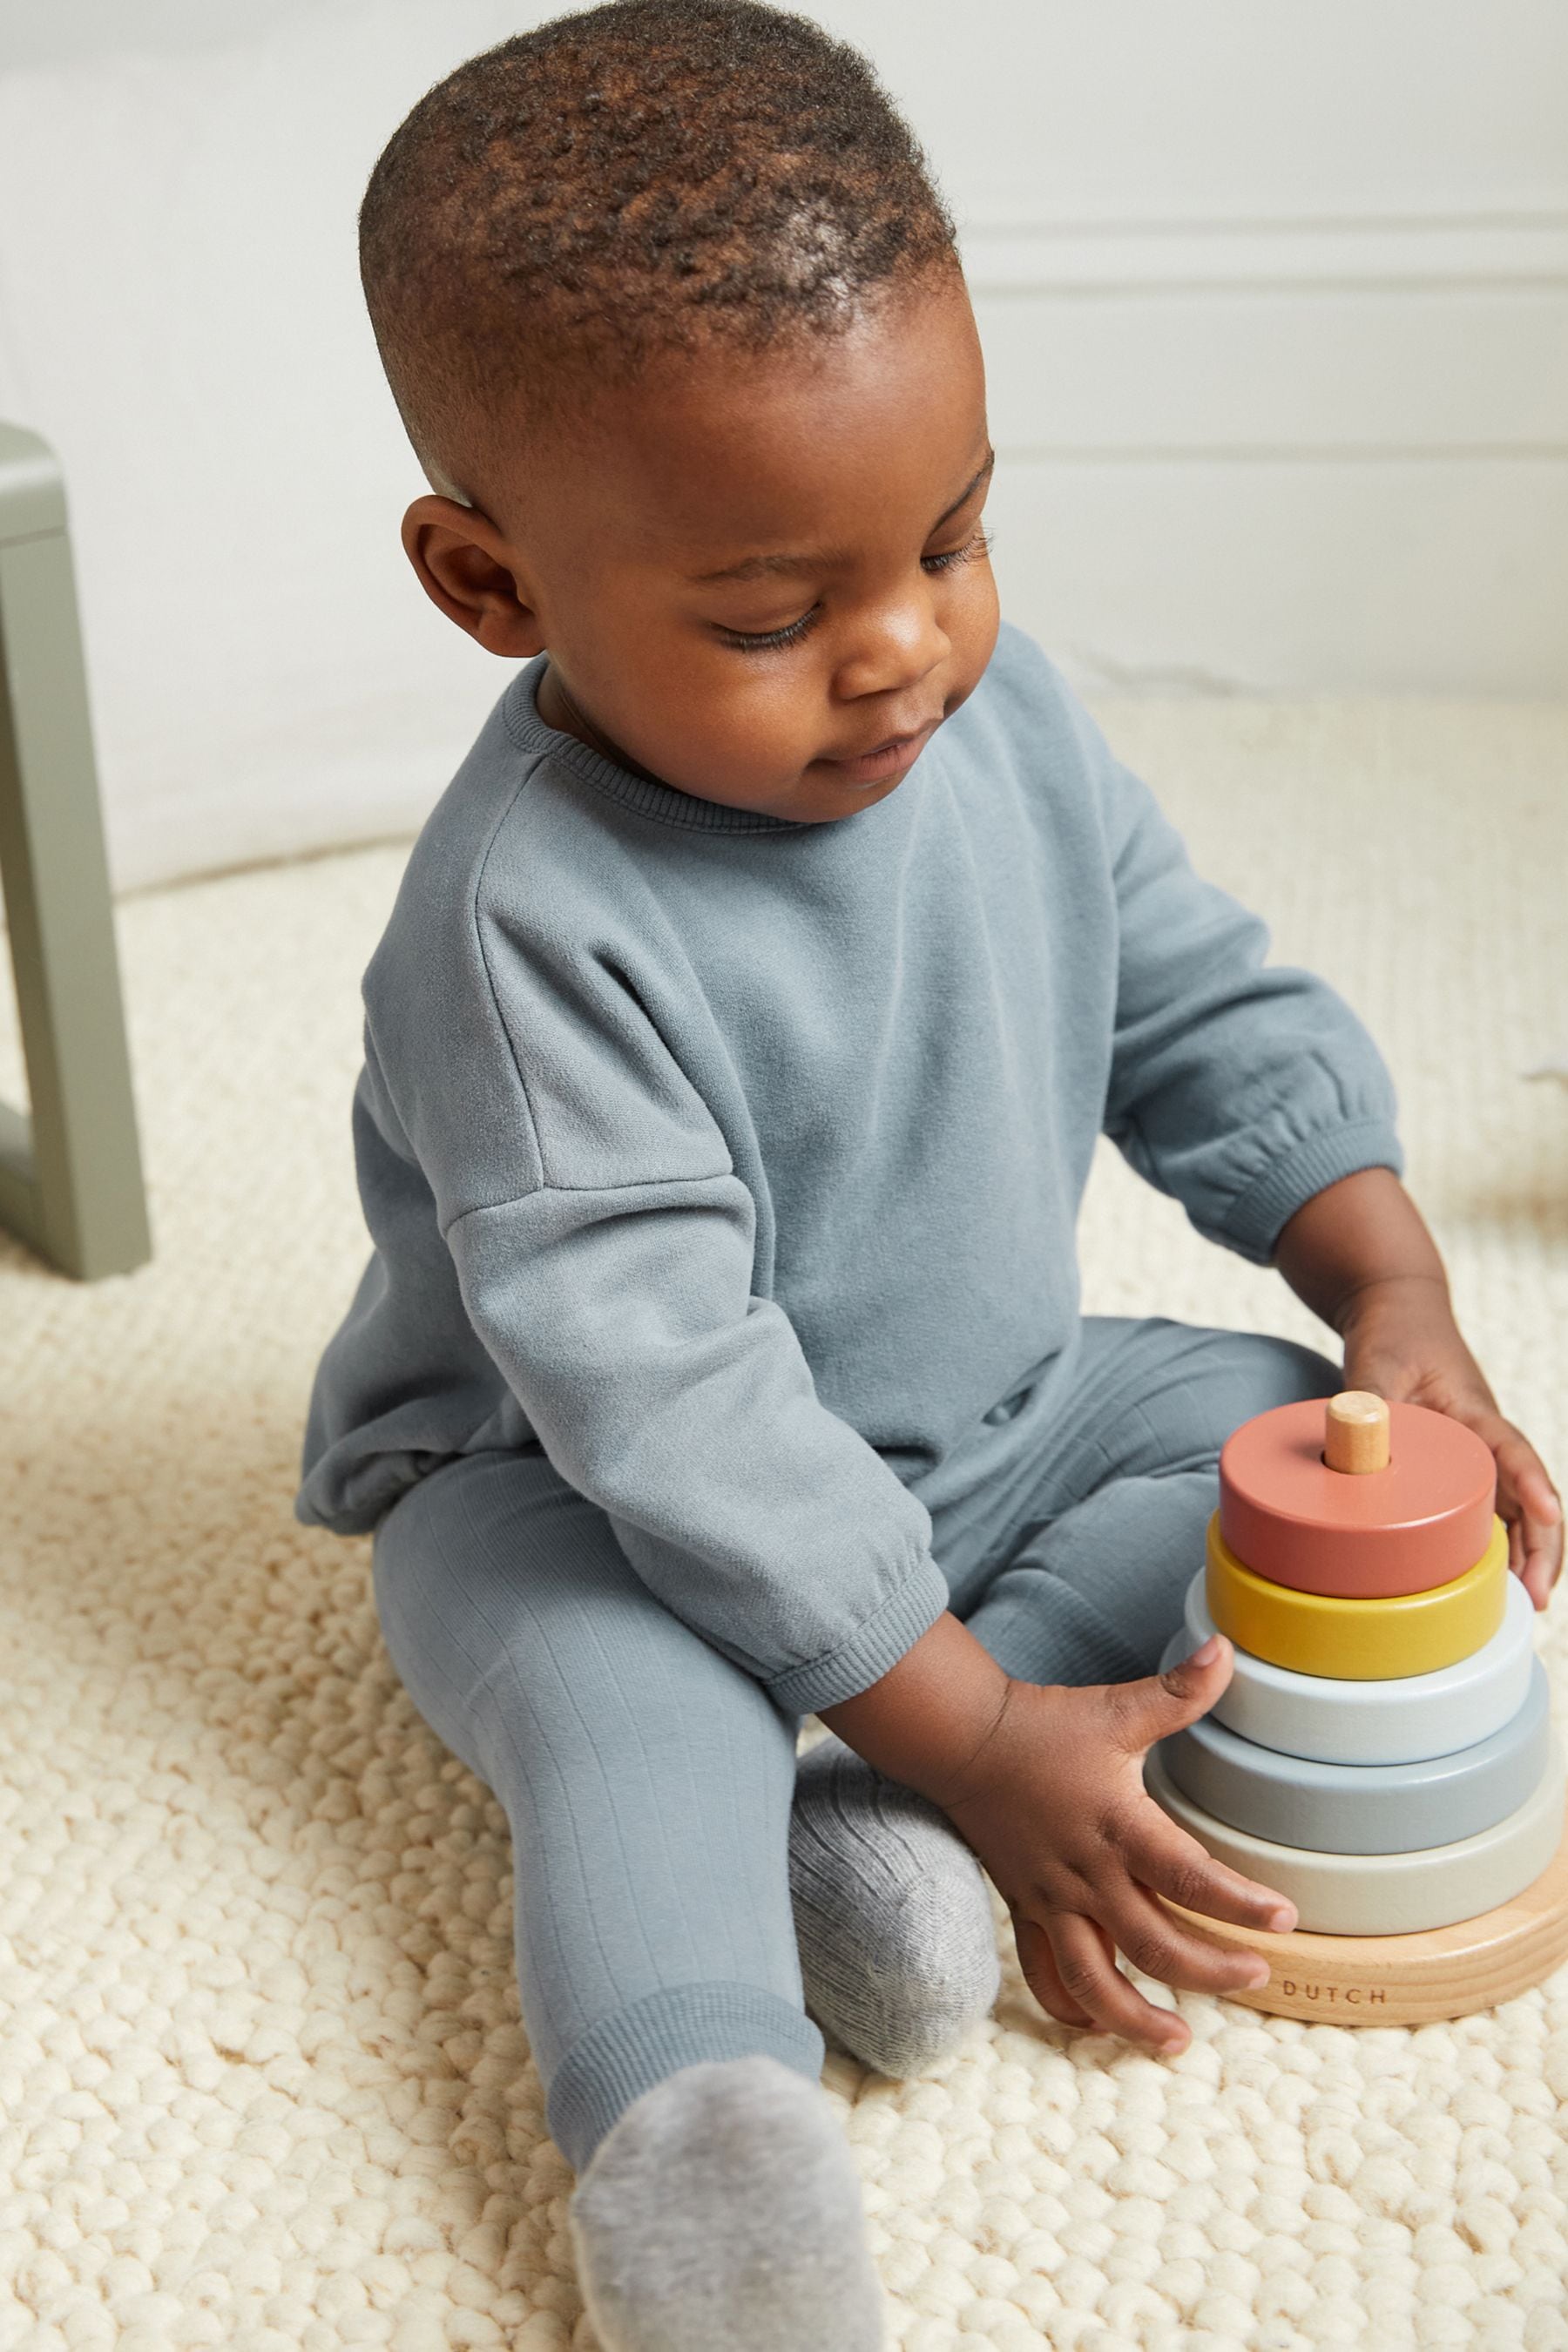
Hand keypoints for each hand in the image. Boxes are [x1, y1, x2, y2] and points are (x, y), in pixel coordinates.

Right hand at [935, 1637, 1297, 2053]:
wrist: (964, 1741)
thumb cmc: (1045, 1726)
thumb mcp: (1117, 1708)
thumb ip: (1178, 1691)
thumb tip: (1226, 1649)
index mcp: (1118, 1825)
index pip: (1187, 1875)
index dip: (1237, 1902)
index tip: (1283, 1920)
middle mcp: (1087, 1874)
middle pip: (1154, 1943)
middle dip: (1208, 1970)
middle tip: (1255, 1975)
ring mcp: (1052, 1900)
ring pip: (1093, 1980)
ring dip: (1135, 2017)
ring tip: (1178, 2040)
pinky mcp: (1026, 1910)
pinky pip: (1044, 1974)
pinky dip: (1071, 2008)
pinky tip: (1099, 2027)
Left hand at [1342, 1272, 1562, 1609]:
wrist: (1398, 1311)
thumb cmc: (1394, 1333)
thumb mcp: (1376, 1362)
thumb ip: (1367, 1402)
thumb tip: (1352, 1444)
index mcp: (1474, 1412)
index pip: (1512, 1451)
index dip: (1531, 1484)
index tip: (1546, 1514)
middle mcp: (1486, 1440)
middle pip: (1528, 1499)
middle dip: (1540, 1548)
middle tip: (1535, 1597)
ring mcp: (1478, 1457)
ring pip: (1515, 1512)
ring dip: (1524, 1556)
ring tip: (1524, 1606)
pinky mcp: (1461, 1469)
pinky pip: (1490, 1511)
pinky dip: (1496, 1546)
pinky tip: (1490, 1584)